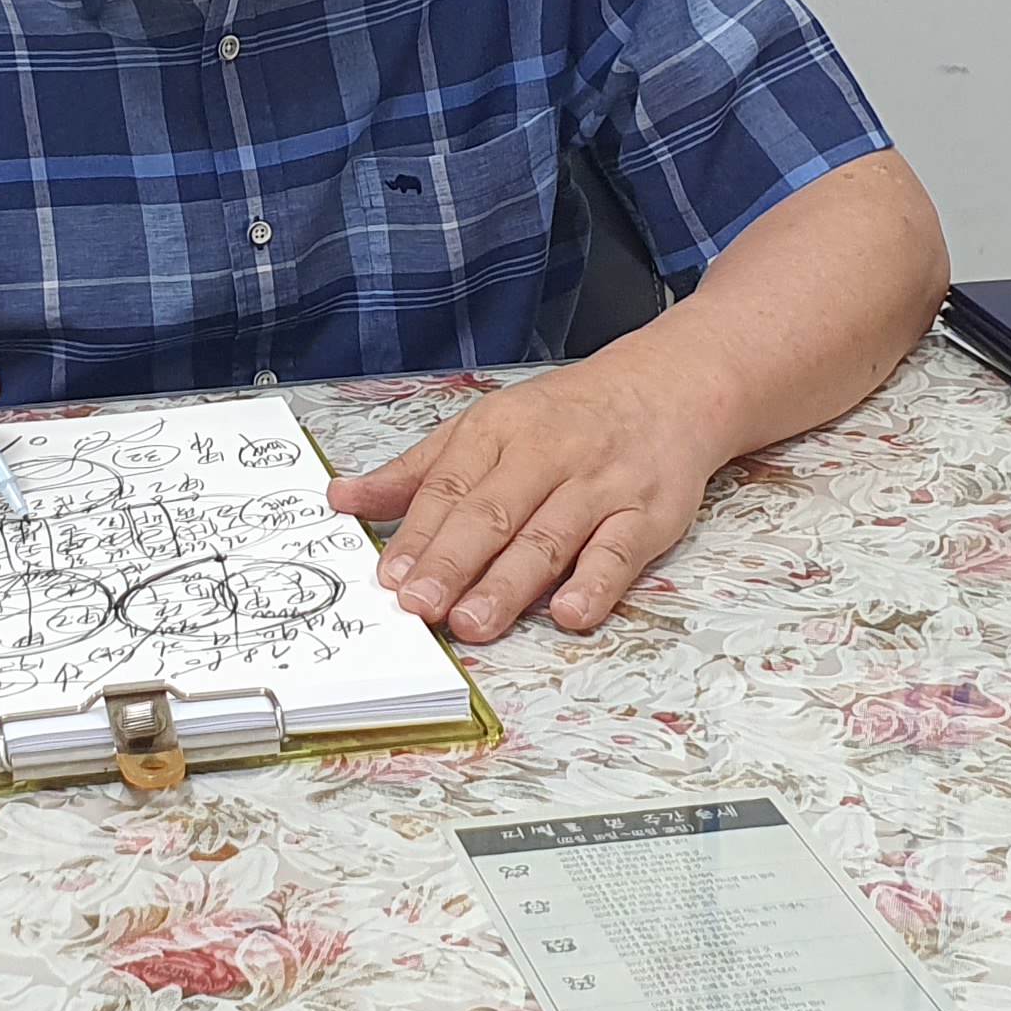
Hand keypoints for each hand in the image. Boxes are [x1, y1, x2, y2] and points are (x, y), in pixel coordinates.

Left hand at [327, 362, 712, 642]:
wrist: (666, 388)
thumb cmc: (566, 416)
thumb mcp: (484, 428)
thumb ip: (416, 472)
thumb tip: (344, 499)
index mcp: (499, 431)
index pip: (449, 488)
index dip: (418, 535)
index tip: (390, 577)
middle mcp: (548, 455)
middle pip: (493, 514)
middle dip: (454, 562)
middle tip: (421, 605)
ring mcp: (599, 486)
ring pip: (549, 537)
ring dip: (510, 584)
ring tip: (473, 622)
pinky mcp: (647, 513)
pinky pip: (620, 551)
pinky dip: (597, 583)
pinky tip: (572, 613)